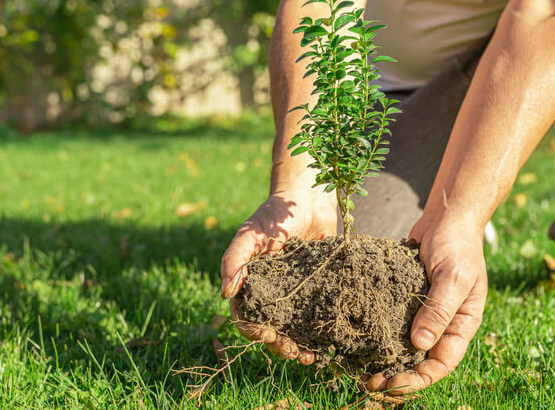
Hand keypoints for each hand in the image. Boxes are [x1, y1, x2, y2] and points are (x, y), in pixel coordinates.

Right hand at [220, 182, 336, 363]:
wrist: (309, 197)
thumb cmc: (274, 213)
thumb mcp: (250, 234)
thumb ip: (235, 260)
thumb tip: (225, 294)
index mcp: (250, 283)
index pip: (245, 316)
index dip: (253, 330)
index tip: (267, 335)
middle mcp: (271, 292)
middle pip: (270, 328)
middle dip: (279, 345)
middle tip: (294, 353)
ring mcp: (295, 292)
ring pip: (294, 328)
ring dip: (299, 345)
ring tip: (311, 357)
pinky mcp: (317, 289)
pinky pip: (317, 315)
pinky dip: (320, 331)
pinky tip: (329, 343)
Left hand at [366, 213, 487, 394]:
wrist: (446, 217)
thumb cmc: (457, 244)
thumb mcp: (452, 277)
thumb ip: (438, 309)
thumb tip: (420, 344)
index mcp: (462, 324)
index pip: (442, 363)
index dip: (419, 379)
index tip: (394, 385)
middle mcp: (443, 322)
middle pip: (421, 359)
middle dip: (398, 374)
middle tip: (370, 382)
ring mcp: (424, 310)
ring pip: (405, 343)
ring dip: (386, 357)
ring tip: (361, 367)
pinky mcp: (406, 297)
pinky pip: (393, 320)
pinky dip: (379, 331)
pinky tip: (359, 336)